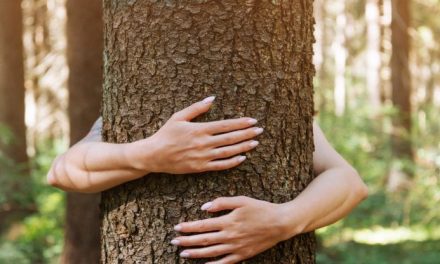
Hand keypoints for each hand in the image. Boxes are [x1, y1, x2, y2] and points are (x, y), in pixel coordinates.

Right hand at [135, 96, 263, 173]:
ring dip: (243, 147)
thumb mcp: (179, 117)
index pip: (225, 125)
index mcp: (200, 129)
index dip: (240, 123)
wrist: (154, 155)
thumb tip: (212, 98)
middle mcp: (204, 143)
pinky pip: (220, 165)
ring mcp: (203, 156)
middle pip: (230, 138)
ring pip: (228, 152)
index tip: (252, 121)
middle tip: (260, 130)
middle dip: (247, 134)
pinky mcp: (200, 168)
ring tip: (255, 143)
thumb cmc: (166, 134)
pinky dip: (233, 162)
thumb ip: (196, 108)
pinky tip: (242, 158)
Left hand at [172, 196, 291, 263]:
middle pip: (203, 240)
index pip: (202, 226)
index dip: (188, 227)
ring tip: (182, 253)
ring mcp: (235, 248)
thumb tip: (204, 207)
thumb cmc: (261, 209)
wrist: (280, 223)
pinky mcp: (242, 255)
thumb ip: (222, 203)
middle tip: (173, 241)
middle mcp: (229, 236)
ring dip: (195, 253)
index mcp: (228, 221)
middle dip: (186, 241)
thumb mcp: (242, 200)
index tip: (177, 227)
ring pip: (211, 252)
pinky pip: (225, 263)